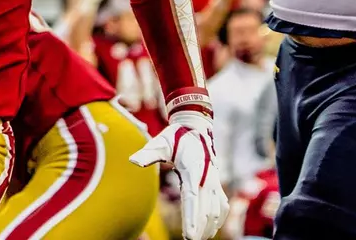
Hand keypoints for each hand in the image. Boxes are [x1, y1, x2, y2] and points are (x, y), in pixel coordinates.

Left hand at [131, 110, 229, 238]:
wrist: (195, 127)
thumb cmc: (176, 136)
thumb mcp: (160, 142)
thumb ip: (148, 153)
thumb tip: (133, 160)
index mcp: (193, 169)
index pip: (192, 198)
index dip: (192, 218)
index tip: (189, 236)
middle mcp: (207, 177)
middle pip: (205, 209)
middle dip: (199, 228)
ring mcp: (214, 180)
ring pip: (216, 209)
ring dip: (209, 226)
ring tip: (198, 238)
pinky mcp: (216, 182)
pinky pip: (221, 204)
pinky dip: (218, 218)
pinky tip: (211, 229)